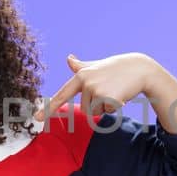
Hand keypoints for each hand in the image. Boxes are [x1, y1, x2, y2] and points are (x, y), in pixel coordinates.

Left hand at [34, 52, 163, 120]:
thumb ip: (81, 66)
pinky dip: (115, 107)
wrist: (139, 68)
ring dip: (105, 106)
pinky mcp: (107, 97)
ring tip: (114, 91)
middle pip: (84, 109)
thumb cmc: (117, 68)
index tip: (37, 117)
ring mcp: (96, 90)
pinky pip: (107, 112)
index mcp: (80, 75)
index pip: (62, 94)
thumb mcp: (97, 66)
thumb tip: (69, 58)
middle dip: (97, 105)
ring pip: (95, 112)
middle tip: (108, 90)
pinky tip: (121, 94)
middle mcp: (85, 82)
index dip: (49, 107)